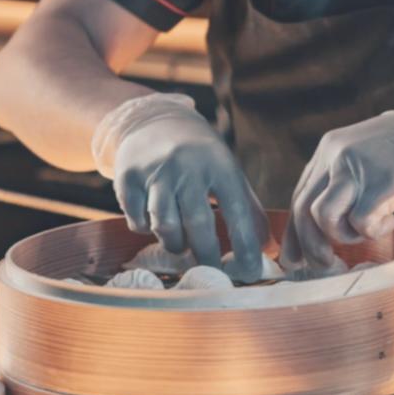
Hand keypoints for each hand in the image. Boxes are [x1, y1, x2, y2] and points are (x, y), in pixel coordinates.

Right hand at [92, 93, 266, 273]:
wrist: (154, 120)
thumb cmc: (199, 156)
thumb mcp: (227, 171)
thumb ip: (247, 207)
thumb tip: (266, 248)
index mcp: (219, 164)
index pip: (236, 211)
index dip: (245, 246)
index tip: (250, 273)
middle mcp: (187, 166)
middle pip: (197, 223)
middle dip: (207, 255)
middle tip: (212, 273)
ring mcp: (155, 171)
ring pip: (164, 225)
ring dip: (175, 244)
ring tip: (182, 246)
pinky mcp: (127, 178)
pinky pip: (137, 221)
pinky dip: (146, 230)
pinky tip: (153, 223)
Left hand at [283, 81, 393, 266]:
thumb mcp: (368, 157)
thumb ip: (345, 181)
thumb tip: (325, 224)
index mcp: (329, 149)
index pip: (299, 197)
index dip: (295, 235)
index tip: (296, 260)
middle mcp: (336, 155)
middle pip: (304, 210)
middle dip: (311, 247)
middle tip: (327, 265)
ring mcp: (358, 167)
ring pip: (323, 217)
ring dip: (344, 237)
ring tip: (368, 231)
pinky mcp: (384, 182)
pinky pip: (361, 222)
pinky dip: (374, 232)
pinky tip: (392, 220)